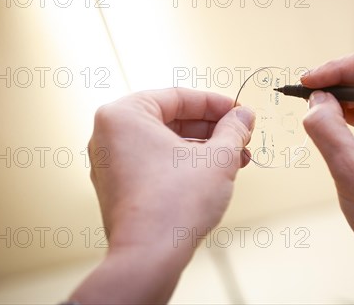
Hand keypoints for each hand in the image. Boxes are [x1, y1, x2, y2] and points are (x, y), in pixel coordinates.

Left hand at [71, 88, 253, 303]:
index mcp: (124, 115)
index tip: (239, 111)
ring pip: (166, 142)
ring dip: (203, 148)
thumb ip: (233, 129)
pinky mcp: (119, 187)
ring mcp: (111, 164)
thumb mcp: (218, 157)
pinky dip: (185, 163)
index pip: (178, 97)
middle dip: (212, 129)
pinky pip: (156, 162)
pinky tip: (214, 173)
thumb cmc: (174, 204)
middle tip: (240, 135)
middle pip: (171, 119)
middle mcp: (110, 136)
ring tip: (236, 158)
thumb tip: (243, 117)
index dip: (216, 103)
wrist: (149, 256)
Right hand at [302, 49, 353, 246]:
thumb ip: (328, 131)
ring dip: (344, 93)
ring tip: (317, 101)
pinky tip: (333, 116)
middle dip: (340, 78)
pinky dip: (351, 108)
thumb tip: (316, 99)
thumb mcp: (349, 171)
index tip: (311, 80)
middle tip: (310, 87)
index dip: (342, 68)